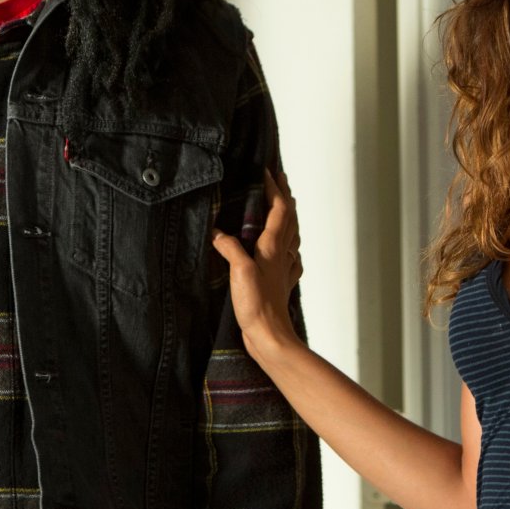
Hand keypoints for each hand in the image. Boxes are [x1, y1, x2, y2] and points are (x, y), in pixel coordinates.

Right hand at [211, 171, 301, 357]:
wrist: (270, 337)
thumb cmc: (257, 306)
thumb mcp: (239, 273)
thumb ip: (230, 249)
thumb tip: (217, 233)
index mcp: (274, 247)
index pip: (279, 209)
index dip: (275, 189)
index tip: (267, 171)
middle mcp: (283, 254)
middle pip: (290, 217)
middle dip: (285, 196)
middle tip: (279, 180)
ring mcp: (284, 269)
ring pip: (292, 234)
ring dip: (289, 216)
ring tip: (283, 206)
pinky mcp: (281, 284)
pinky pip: (290, 256)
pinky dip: (289, 244)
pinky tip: (288, 250)